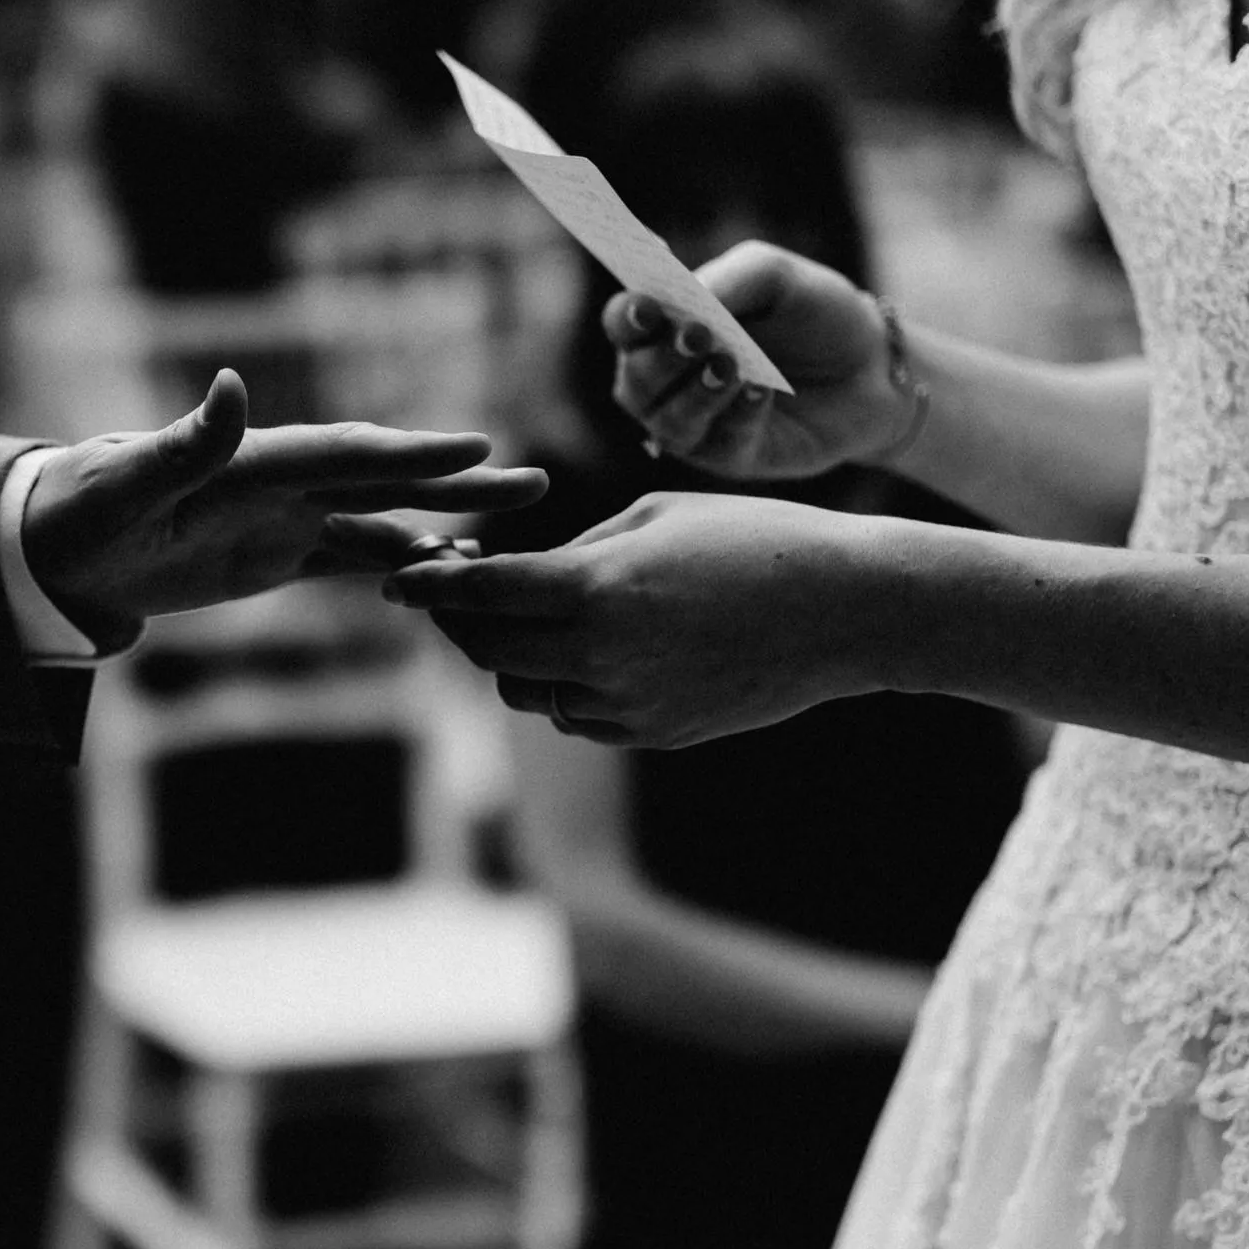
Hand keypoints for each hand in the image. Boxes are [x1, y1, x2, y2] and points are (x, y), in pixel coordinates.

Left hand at [23, 369, 547, 645]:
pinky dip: (401, 563)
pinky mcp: (276, 554)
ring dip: (446, 521)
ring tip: (515, 522)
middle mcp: (281, 481)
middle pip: (385, 479)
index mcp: (253, 460)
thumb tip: (228, 385)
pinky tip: (449, 571)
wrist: (56, 549)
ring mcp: (285, 517)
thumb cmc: (80, 513)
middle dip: (458, 481)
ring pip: (382, 518)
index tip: (479, 449)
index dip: (412, 456)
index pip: (347, 455)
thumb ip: (182, 444)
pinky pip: (351, 558)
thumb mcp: (123, 485)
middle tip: (535, 481)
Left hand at [383, 491, 893, 747]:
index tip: (399, 576)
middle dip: (465, 623)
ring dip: (515, 657)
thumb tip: (524, 574)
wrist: (848, 611)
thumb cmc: (757, 538)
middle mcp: (601, 655)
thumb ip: (578, 549)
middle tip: (462, 591)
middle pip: (489, 652)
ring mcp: (627, 703)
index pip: (481, 594)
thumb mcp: (654, 516)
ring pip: (529, 691)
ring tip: (535, 616)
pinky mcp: (653, 732)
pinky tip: (592, 650)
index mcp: (596, 588)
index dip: (430, 585)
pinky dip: (567, 685)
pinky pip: (579, 715)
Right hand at [609, 241, 911, 478]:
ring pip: (667, 423)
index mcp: (667, 327)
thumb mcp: (775, 276)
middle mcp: (669, 382)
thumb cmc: (814, 312)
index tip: (647, 308)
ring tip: (732, 366)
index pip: (622, 324)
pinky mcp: (733, 458)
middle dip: (662, 361)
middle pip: (635, 382)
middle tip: (700, 336)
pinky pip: (718, 446)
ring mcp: (697, 425)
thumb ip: (729, 281)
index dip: (625, 318)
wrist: (874, 363)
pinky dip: (737, 417)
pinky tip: (763, 392)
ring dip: (695, 395)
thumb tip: (688, 310)